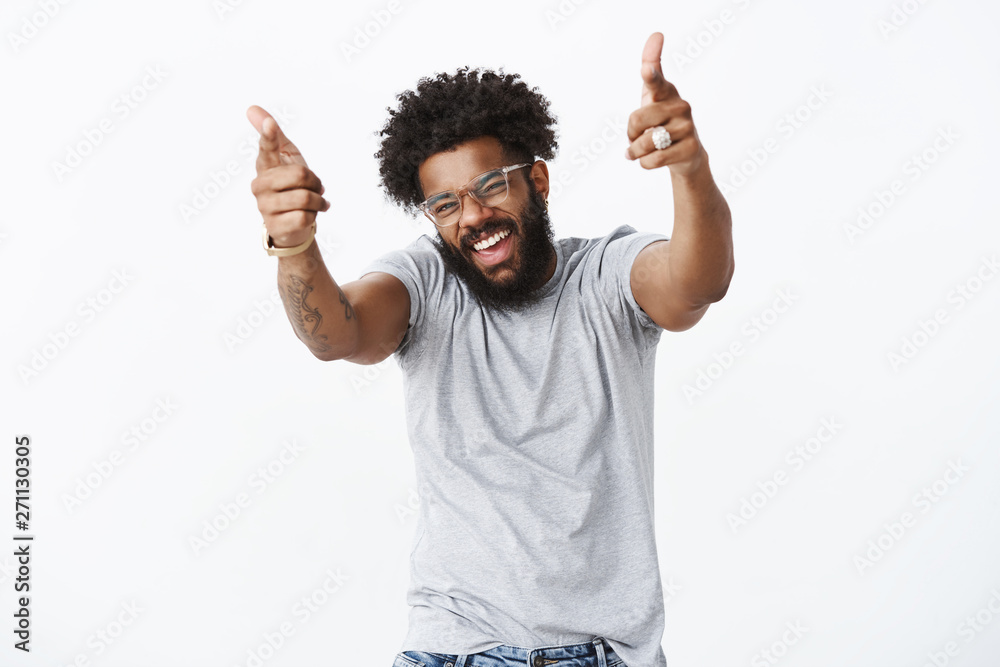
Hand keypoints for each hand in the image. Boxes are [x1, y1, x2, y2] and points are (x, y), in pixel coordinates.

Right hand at [247, 105, 330, 247]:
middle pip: (300, 174)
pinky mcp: (275, 226)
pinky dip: (314, 216)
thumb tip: (252, 108)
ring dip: (318, 201)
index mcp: (264, 166)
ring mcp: (264, 207)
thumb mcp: (286, 157)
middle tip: (316, 187)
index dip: (269, 136)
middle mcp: (260, 185)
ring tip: (316, 203)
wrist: (293, 223)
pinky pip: (304, 217)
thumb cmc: (289, 185)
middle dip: (315, 182)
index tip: (271, 124)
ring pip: (305, 198)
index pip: (266, 148)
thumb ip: (273, 135)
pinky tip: (309, 215)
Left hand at [624, 32, 705, 176]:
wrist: (686, 154)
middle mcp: (681, 106)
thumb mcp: (653, 96)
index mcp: (667, 93)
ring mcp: (688, 127)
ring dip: (636, 151)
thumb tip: (657, 33)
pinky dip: (644, 163)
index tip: (645, 70)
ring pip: (644, 143)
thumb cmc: (663, 120)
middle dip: (630, 133)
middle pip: (637, 119)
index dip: (650, 75)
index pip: (656, 81)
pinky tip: (649, 160)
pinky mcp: (691, 149)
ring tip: (641, 150)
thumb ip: (651, 68)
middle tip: (635, 136)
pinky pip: (653, 160)